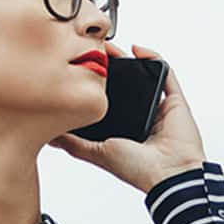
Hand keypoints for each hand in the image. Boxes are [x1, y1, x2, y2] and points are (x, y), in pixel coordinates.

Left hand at [47, 41, 206, 193]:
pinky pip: (165, 73)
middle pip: (124, 84)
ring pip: (143, 75)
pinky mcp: (175, 101)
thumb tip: (49, 134)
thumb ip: (73, 143)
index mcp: (123, 128)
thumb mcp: (96, 153)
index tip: (77, 70)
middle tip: (90, 53)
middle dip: (107, 66)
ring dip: (126, 59)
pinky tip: (136, 50)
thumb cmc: (137, 169)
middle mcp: (140, 116)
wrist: (168, 175)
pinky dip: (153, 58)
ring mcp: (158, 107)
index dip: (94, 85)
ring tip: (108, 48)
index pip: (107, 101)